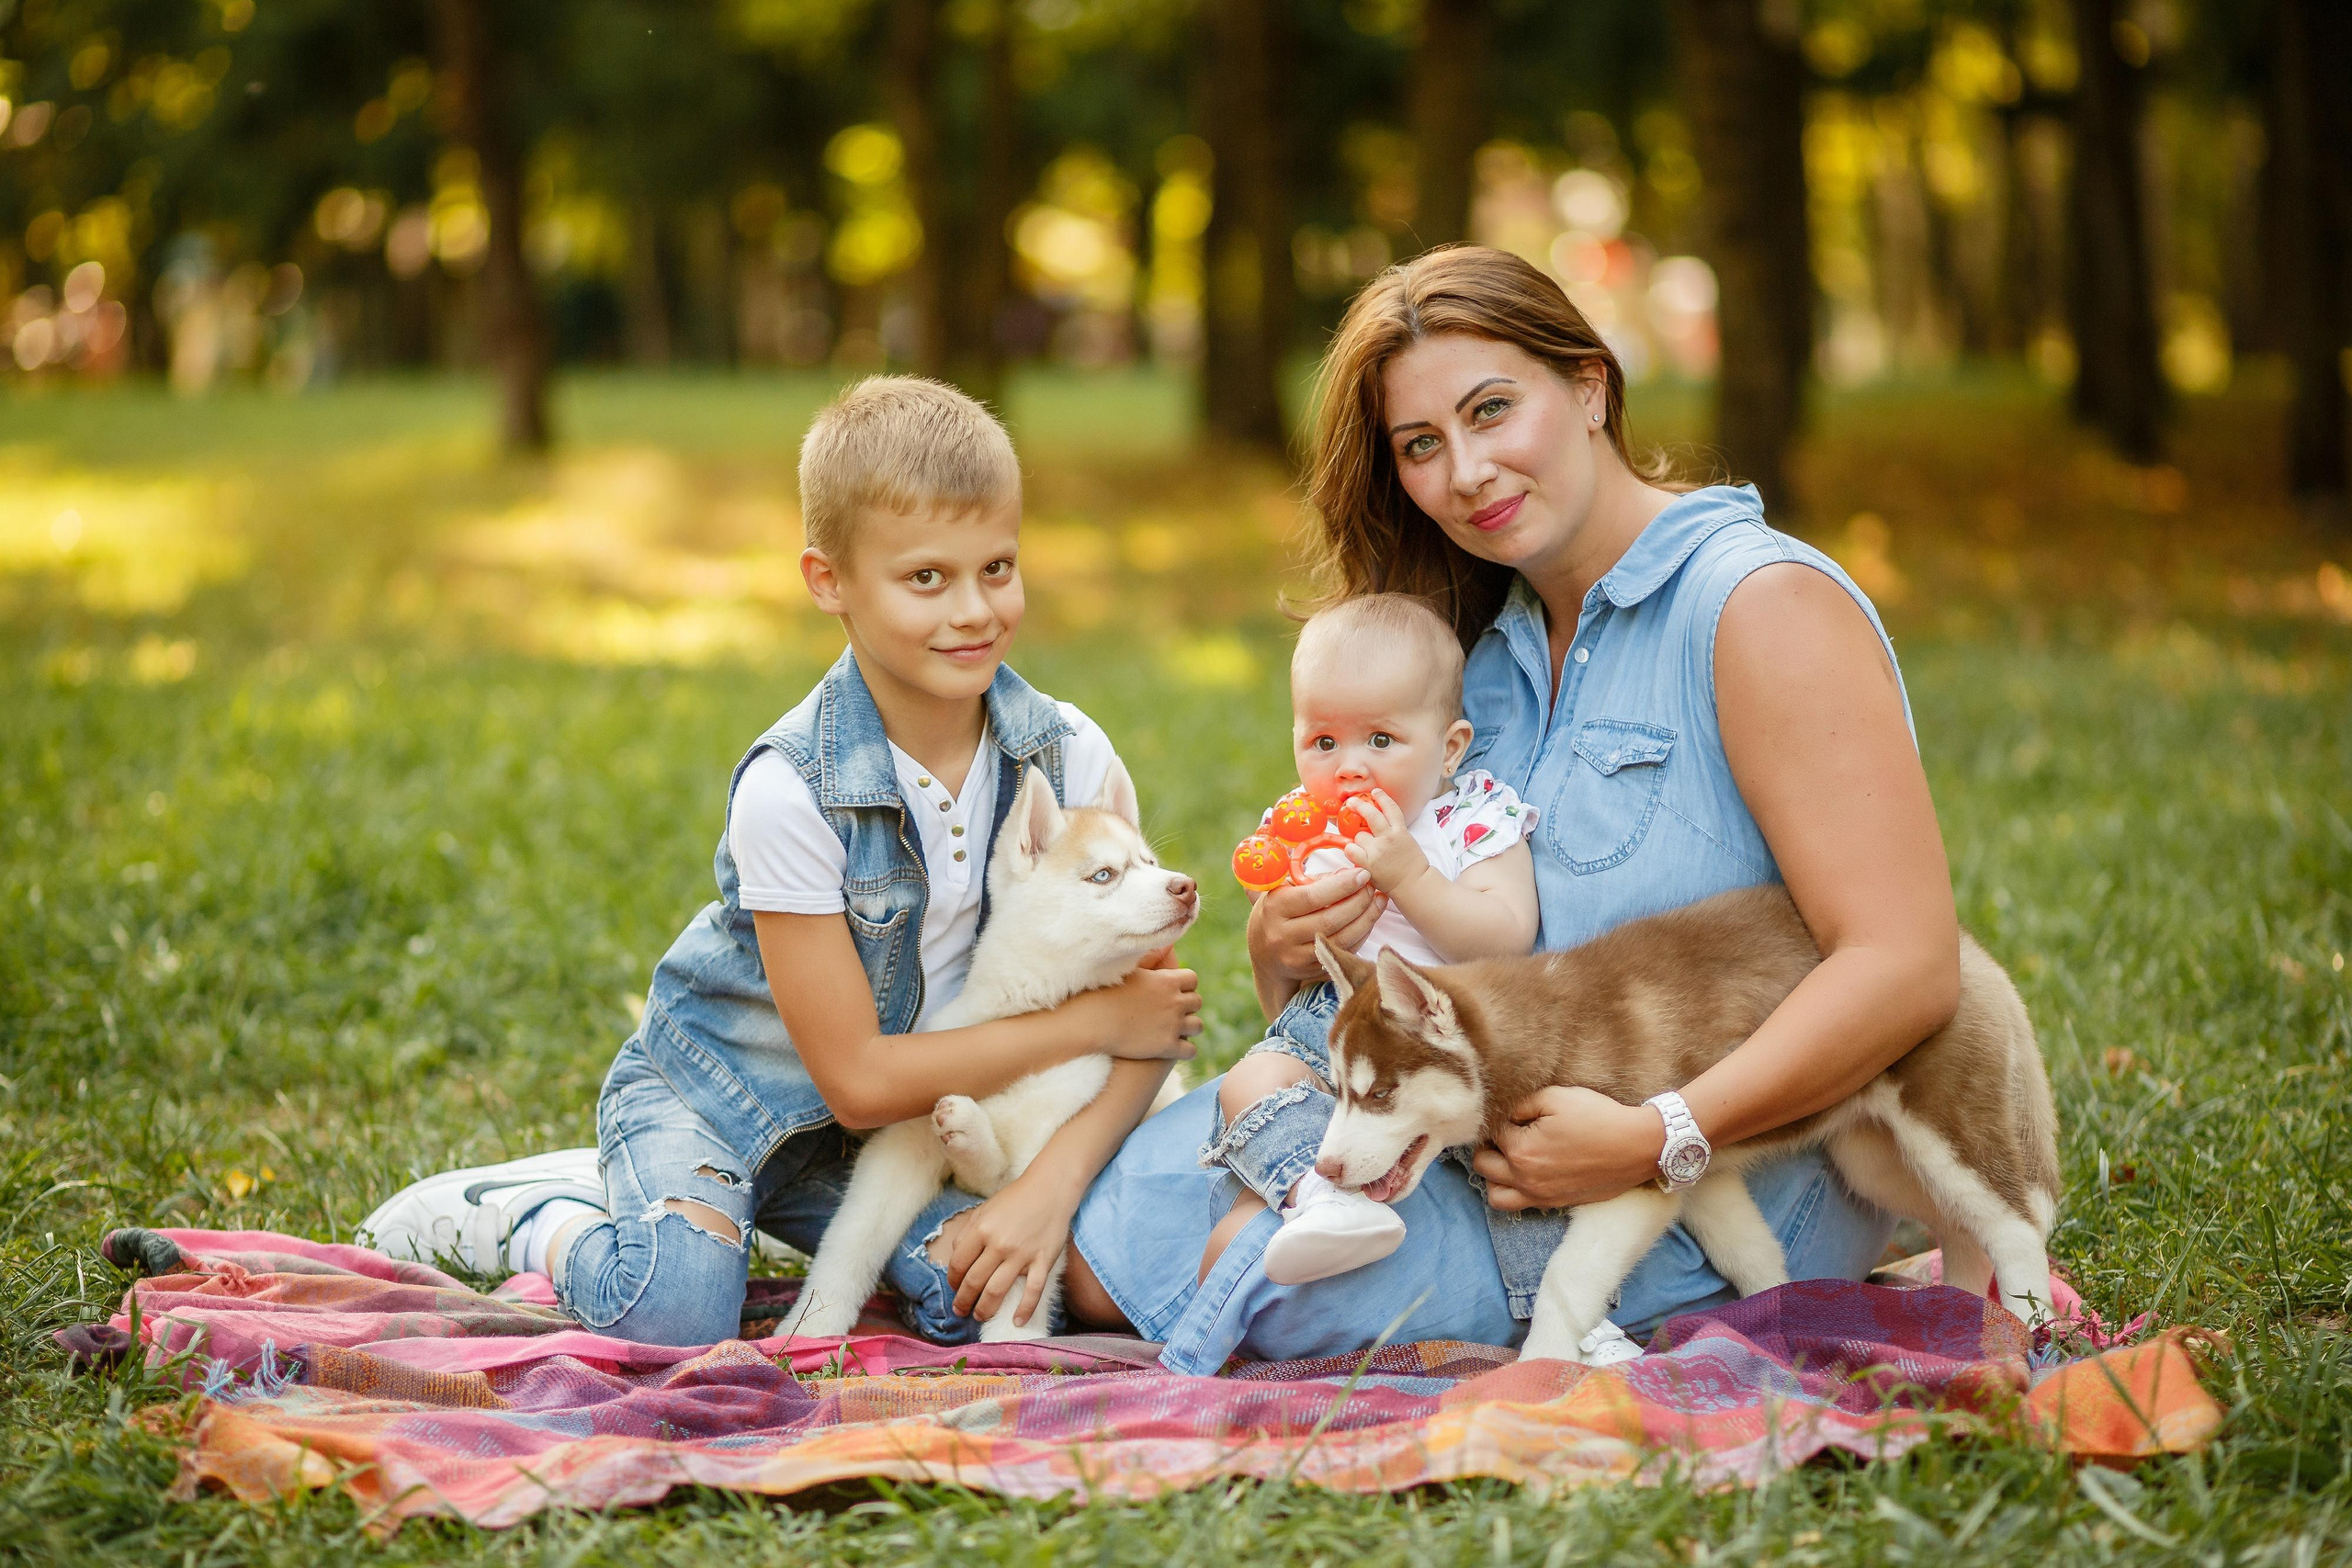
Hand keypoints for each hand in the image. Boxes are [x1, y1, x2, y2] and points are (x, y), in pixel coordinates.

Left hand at [946, 1169, 1077, 1323]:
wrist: (1051, 1188)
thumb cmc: (1016, 1198)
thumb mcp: (984, 1209)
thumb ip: (968, 1232)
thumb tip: (955, 1258)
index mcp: (981, 1229)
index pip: (959, 1264)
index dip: (953, 1280)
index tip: (955, 1288)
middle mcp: (999, 1244)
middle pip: (974, 1282)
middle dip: (964, 1301)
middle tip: (961, 1311)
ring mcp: (1022, 1254)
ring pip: (997, 1291)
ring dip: (985, 1309)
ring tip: (980, 1316)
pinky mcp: (1043, 1260)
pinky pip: (1032, 1291)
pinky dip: (1024, 1309)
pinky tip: (1016, 1321)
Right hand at [1087, 961, 1201, 1060]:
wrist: (1093, 1022)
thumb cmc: (1104, 993)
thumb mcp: (1129, 970)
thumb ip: (1151, 958)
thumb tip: (1167, 946)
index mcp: (1167, 981)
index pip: (1192, 979)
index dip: (1184, 985)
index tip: (1174, 991)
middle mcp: (1175, 1002)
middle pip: (1197, 1002)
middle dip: (1187, 1006)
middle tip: (1174, 1011)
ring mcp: (1174, 1025)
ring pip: (1197, 1026)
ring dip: (1189, 1027)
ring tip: (1177, 1030)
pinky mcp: (1168, 1047)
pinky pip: (1190, 1050)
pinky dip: (1185, 1050)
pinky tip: (1175, 1048)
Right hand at [1246, 868, 1385, 982]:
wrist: (1264, 953)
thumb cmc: (1276, 912)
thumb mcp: (1282, 889)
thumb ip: (1311, 880)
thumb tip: (1347, 873)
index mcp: (1274, 909)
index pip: (1312, 897)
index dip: (1342, 886)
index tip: (1362, 874)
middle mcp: (1282, 936)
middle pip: (1331, 919)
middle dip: (1358, 901)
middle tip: (1372, 886)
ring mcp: (1297, 957)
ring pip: (1342, 939)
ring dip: (1366, 918)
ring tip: (1378, 900)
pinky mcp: (1312, 971)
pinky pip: (1344, 952)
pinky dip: (1361, 935)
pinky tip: (1369, 919)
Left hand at [1341, 788, 1429, 894]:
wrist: (1414, 885)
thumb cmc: (1411, 866)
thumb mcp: (1408, 842)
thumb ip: (1394, 831)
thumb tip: (1379, 823)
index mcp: (1401, 831)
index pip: (1391, 808)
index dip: (1382, 797)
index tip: (1375, 791)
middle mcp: (1389, 838)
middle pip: (1371, 815)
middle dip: (1359, 805)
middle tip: (1351, 802)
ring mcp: (1378, 850)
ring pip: (1359, 835)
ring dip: (1359, 840)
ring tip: (1366, 851)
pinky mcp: (1368, 863)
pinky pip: (1351, 850)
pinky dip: (1352, 851)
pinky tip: (1357, 855)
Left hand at [1470, 1086, 1666, 1210]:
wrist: (1637, 1147)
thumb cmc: (1598, 1118)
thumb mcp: (1556, 1097)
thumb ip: (1521, 1105)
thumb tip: (1504, 1115)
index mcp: (1521, 1150)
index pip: (1491, 1133)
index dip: (1500, 1118)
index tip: (1514, 1112)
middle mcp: (1525, 1179)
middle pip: (1483, 1165)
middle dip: (1489, 1146)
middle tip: (1506, 1133)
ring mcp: (1540, 1195)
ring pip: (1495, 1194)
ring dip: (1494, 1176)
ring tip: (1510, 1157)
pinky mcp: (1556, 1203)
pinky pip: (1519, 1206)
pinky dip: (1515, 1191)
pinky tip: (1528, 1172)